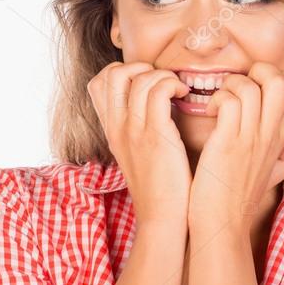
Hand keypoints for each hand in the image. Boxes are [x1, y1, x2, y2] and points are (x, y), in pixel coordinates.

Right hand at [87, 61, 192, 229]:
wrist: (163, 219)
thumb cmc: (159, 187)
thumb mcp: (137, 155)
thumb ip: (137, 129)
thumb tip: (153, 105)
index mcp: (111, 130)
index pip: (98, 83)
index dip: (122, 71)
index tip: (146, 82)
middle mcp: (117, 127)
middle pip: (112, 73)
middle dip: (139, 66)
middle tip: (161, 80)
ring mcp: (134, 131)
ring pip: (139, 78)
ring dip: (163, 75)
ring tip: (177, 89)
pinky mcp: (156, 136)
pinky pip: (159, 90)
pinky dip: (173, 84)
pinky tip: (185, 95)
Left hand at [188, 62, 283, 234]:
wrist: (222, 226)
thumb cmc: (239, 199)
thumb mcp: (273, 175)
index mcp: (280, 138)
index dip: (281, 77)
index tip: (257, 85)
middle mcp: (269, 135)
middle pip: (282, 81)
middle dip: (259, 70)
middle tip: (238, 85)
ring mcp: (250, 138)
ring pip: (253, 87)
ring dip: (232, 84)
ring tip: (220, 100)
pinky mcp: (228, 143)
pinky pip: (230, 102)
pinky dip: (217, 99)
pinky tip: (209, 112)